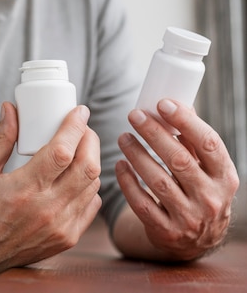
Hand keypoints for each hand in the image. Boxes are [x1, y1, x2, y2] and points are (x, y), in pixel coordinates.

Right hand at [0, 102, 100, 273]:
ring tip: (80, 148)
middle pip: (86, 167)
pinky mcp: (67, 238)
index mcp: (23, 189)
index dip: (75, 127)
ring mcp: (60, 226)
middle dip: (90, 140)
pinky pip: (90, 205)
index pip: (61, 152)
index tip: (79, 111)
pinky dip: (88, 186)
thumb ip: (0, 139)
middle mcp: (47, 209)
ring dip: (91, 161)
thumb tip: (11, 109)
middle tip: (82, 127)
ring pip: (92, 185)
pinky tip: (77, 176)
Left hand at [116, 99, 239, 260]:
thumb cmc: (199, 191)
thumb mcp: (208, 170)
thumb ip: (194, 141)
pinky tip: (120, 165)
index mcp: (225, 177)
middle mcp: (210, 198)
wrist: (197, 241)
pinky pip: (141, 203)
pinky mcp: (166, 231)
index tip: (162, 103)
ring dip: (136, 155)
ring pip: (158, 181)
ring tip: (123, 137)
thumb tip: (179, 103)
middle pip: (179, 160)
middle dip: (153, 134)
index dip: (185, 121)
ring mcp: (189, 218)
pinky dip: (127, 182)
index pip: (208, 143)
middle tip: (133, 115)